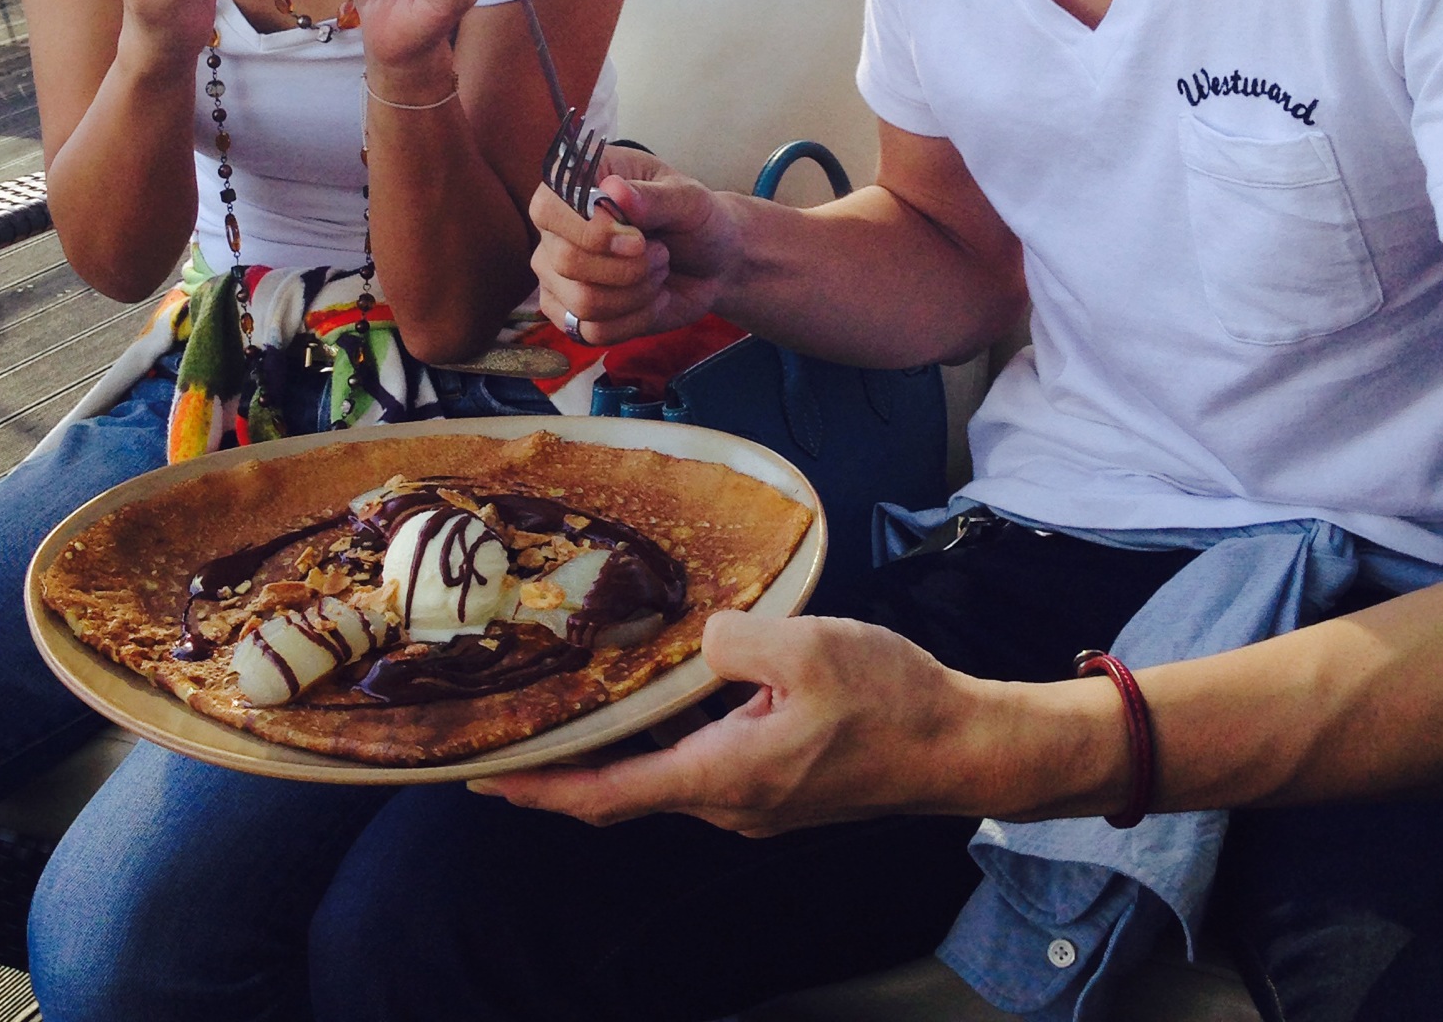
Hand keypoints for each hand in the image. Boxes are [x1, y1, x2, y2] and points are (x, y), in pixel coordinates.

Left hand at [475, 611, 992, 833]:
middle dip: (562, 769)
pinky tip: (653, 700)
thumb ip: (732, 639)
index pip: (607, 796)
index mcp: (724, 776)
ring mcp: (755, 801)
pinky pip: (697, 767)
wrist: (959, 746)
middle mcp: (729, 803)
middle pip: (623, 793)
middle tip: (509, 735)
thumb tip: (697, 640)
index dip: (540, 789)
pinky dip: (658, 742)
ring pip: (661, 778)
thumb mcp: (806, 647)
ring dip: (611, 752)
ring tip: (569, 708)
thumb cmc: (890, 701)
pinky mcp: (777, 785)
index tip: (484, 778)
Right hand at [529, 150, 740, 341]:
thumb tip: (614, 190)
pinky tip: (652, 300)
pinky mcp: (571, 314)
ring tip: (659, 272)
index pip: (548, 208)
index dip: (590, 230)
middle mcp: (555, 231)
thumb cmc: (693, 218)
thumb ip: (653, 196)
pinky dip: (636, 320)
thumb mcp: (687, 199)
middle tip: (661, 254)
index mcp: (574, 186)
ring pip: (582, 302)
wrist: (712, 262)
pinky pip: (593, 332)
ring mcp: (557, 275)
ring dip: (637, 293)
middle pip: (566, 261)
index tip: (638, 239)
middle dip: (629, 268)